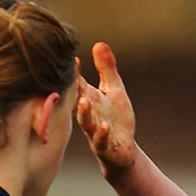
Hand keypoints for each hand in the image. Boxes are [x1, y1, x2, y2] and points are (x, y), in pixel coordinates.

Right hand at [75, 42, 137, 178]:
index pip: (79, 83)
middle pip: (77, 101)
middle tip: (72, 79)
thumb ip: (107, 69)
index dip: (75, 72)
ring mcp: (94, 132)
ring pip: (85, 122)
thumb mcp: (115, 91)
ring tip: (84, 102)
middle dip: (74, 90)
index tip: (73, 58)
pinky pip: (100, 141)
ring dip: (84, 113)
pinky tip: (104, 126)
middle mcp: (89, 114)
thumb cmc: (117, 120)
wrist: (123, 152)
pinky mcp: (104, 147)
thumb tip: (100, 43)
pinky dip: (101, 134)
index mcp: (90, 98)